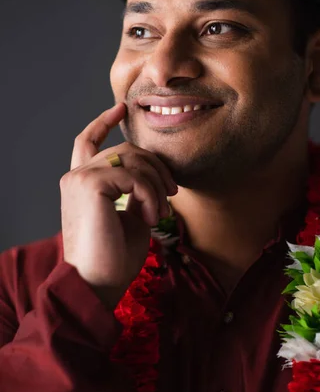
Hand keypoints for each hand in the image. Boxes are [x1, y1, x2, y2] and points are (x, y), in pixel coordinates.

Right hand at [60, 103, 177, 308]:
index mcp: (82, 182)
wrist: (97, 284)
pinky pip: (134, 175)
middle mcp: (76, 175)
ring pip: (133, 158)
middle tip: (171, 194)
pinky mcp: (90, 183)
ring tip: (160, 212)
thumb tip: (150, 179)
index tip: (121, 108)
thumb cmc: (114, 257)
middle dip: (156, 167)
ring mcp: (80, 177)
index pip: (89, 140)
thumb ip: (133, 192)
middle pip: (126, 149)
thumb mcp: (129, 217)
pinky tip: (150, 216)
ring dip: (156, 185)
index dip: (104, 121)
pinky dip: (150, 194)